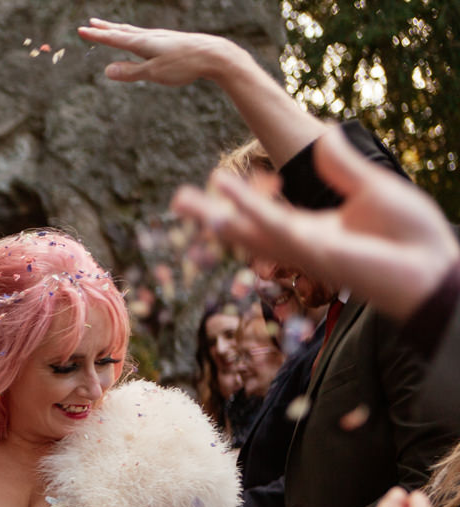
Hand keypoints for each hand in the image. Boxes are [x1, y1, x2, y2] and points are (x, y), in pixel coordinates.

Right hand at [77, 18, 243, 86]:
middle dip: (105, 28)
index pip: (113, 38)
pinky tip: (139, 39)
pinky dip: (133, 34)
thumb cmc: (183, 65)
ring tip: (110, 27)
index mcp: (142, 43)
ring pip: (134, 32)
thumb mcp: (154, 72)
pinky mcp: (169, 41)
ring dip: (118, 29)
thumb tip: (107, 70)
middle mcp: (149, 36)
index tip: (81, 30)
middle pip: (122, 30)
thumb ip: (130, 72)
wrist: (213, 55)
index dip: (96, 36)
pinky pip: (144, 36)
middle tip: (91, 23)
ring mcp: (160, 37)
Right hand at [171, 125, 459, 320]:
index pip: (265, 215)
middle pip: (245, 228)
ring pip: (251, 231)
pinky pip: (275, 229)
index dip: (241, 199)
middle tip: (177, 200)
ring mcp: (304, 249)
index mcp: (313, 229)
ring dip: (217, 216)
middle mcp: (301, 243)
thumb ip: (344, 167)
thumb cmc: (411, 236)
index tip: (218, 181)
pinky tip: (226, 201)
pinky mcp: (316, 252)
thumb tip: (327, 135)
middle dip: (210, 215)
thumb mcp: (372, 189)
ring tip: (184, 200)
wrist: (433, 266)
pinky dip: (249, 212)